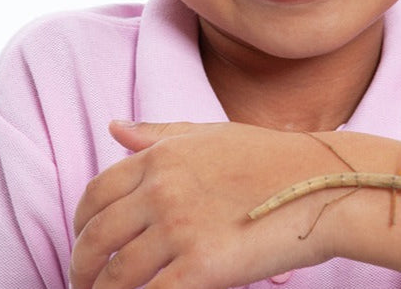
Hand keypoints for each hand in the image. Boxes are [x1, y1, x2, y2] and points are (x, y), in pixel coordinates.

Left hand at [70, 121, 332, 288]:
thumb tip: (114, 127)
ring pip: (115, 275)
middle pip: (96, 236)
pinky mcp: (200, 267)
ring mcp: (180, 228)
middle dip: (81, 266)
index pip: (95, 194)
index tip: (84, 243)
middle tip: (84, 281)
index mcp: (162, 155)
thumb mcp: (210, 134)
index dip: (80, 225)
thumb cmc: (269, 156)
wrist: (321, 181)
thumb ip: (158, 133)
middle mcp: (163, 188)